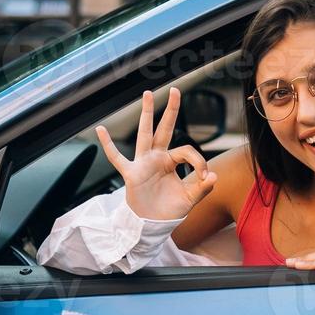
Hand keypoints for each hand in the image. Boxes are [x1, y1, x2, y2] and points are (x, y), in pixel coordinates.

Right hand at [95, 87, 215, 221]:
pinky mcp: (131, 174)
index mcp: (171, 161)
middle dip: (170, 110)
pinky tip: (101, 130)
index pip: (186, 151)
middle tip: (175, 89)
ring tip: (147, 94)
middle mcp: (156, 157)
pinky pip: (117, 158)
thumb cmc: (169, 210)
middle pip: (164, 129)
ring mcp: (142, 163)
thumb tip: (213, 175)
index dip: (198, 162)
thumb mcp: (190, 198)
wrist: (151, 225)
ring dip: (146, 114)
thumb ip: (203, 187)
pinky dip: (108, 145)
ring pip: (145, 134)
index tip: (204, 177)